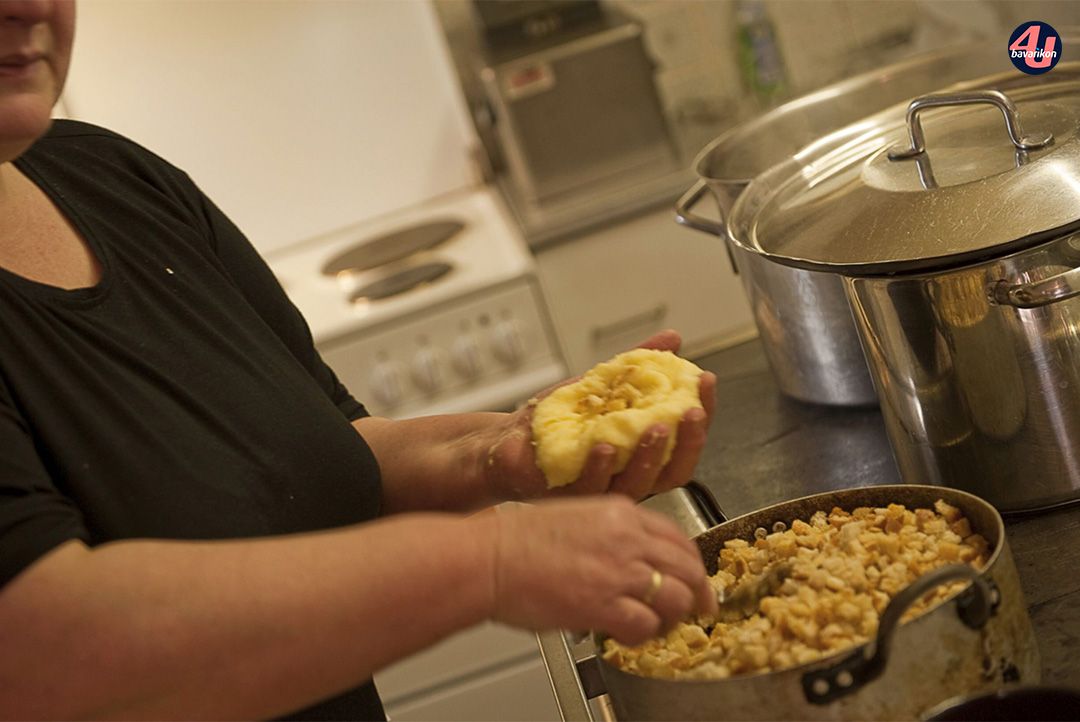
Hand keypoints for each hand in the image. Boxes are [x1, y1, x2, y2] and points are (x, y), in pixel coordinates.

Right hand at [484, 496, 717, 644]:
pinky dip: (643, 635)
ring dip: (671, 617)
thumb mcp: (573, 516)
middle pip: (688, 567)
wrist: (489, 557)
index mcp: (620, 512)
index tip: (694, 578)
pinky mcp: (605, 604)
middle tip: (699, 609)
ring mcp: (619, 571)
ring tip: (656, 625)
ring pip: (677, 598)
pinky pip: (646, 626)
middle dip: (698, 593)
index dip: (692, 563)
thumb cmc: (516, 539)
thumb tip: (628, 558)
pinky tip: (627, 634)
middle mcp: (627, 538)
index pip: (677, 536)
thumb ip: (608, 533)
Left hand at [486, 330, 716, 500]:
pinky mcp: (566, 496)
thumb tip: (673, 338)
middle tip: (691, 412)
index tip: (706, 382)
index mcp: (642, 454)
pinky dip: (600, 467)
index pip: (685, 443)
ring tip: (655, 427)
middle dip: (688, 442)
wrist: (506, 439)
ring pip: (636, 486)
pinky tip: (604, 444)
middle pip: (672, 471)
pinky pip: (590, 489)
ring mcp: (599, 491)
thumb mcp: (601, 384)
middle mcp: (628, 477)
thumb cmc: (557, 419)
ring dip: (649, 457)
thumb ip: (638, 364)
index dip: (702, 416)